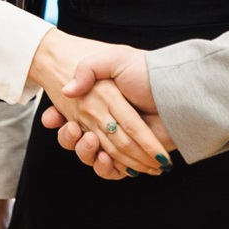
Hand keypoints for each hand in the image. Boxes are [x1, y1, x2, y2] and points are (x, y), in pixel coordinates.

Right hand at [25, 30, 168, 175]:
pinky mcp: (133, 156)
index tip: (50, 117)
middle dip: (69, 138)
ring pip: (91, 156)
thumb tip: (68, 91)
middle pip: (76, 139)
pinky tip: (105, 159)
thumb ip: (89, 68)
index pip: (69, 114)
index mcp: (98, 99)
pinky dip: (107, 168)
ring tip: (91, 143)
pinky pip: (113, 170)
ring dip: (86, 154)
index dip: (57, 119)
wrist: (178, 88)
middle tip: (73, 129)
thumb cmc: (147, 70)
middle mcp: (105, 121)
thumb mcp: (115, 58)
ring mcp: (118, 139)